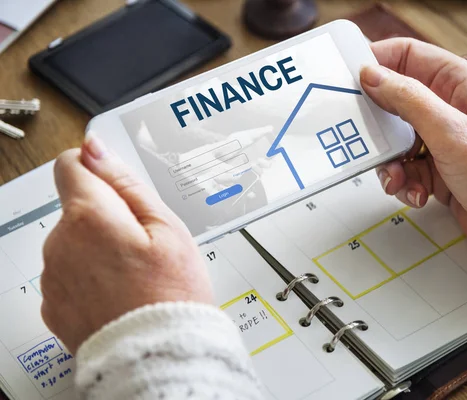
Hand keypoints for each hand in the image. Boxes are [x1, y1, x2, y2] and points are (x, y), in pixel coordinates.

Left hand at [41, 136, 212, 351]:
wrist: (157, 354)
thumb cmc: (170, 293)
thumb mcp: (167, 227)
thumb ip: (126, 183)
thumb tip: (95, 149)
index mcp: (89, 217)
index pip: (72, 165)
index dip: (98, 170)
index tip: (118, 186)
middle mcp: (60, 244)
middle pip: (78, 208)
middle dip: (107, 216)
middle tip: (144, 244)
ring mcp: (54, 277)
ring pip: (74, 242)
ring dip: (98, 248)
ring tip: (135, 273)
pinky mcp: (53, 304)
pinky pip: (69, 274)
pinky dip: (90, 277)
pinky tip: (120, 291)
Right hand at [360, 38, 466, 260]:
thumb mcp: (450, 131)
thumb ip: (408, 100)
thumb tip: (372, 75)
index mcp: (457, 83)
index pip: (407, 56)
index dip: (377, 62)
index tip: (350, 79)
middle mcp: (446, 106)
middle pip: (393, 100)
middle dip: (377, 124)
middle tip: (366, 137)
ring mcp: (439, 138)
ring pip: (393, 139)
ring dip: (389, 162)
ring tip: (398, 178)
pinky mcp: (434, 166)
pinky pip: (403, 167)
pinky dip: (403, 182)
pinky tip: (416, 193)